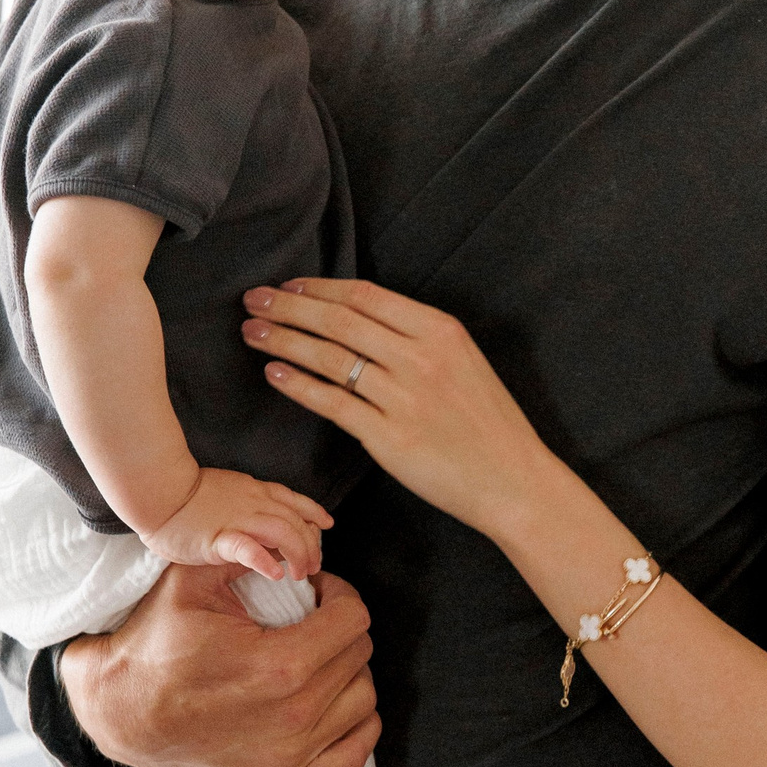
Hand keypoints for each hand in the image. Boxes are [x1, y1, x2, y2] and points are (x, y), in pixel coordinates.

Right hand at [60, 562, 377, 766]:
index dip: (338, 595)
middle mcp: (292, 717)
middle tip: (311, 622)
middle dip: (339, 630)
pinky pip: (354, 753)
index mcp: (279, 666)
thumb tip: (291, 543)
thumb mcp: (192, 580)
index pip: (353, 620)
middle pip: (358, 657)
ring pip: (363, 701)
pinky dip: (354, 724)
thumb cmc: (156, 642)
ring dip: (347, 673)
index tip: (317, 594)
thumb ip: (247, 550)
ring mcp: (289, 759)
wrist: (120, 713)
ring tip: (316, 660)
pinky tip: (331, 702)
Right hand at [139, 464, 330, 580]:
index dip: (314, 513)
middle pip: (296, 521)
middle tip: (313, 567)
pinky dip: (265, 560)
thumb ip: (248, 503)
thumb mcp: (227, 491)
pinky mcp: (217, 537)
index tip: (326, 526)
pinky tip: (276, 574)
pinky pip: (247, 547)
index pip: (294, 501)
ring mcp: (237, 519)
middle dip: (311, 545)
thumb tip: (267, 523)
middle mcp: (253, 502)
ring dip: (298, 554)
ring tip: (300, 574)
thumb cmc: (183, 494)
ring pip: (283, 532)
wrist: (154, 488)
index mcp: (254, 491)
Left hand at [241, 280, 552, 539]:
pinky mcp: (389, 438)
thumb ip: (417, 339)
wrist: (514, 480)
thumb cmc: (489, 424)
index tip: (288, 285)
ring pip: (329, 358)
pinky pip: (332, 403)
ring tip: (252, 332)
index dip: (319, 288)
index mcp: (440, 331)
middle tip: (253, 299)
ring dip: (284, 340)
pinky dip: (298, 385)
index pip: (365, 296)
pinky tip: (274, 373)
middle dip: (289, 307)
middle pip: (340, 320)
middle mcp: (420, 357)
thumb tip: (358, 321)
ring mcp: (404, 398)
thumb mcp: (465, 362)